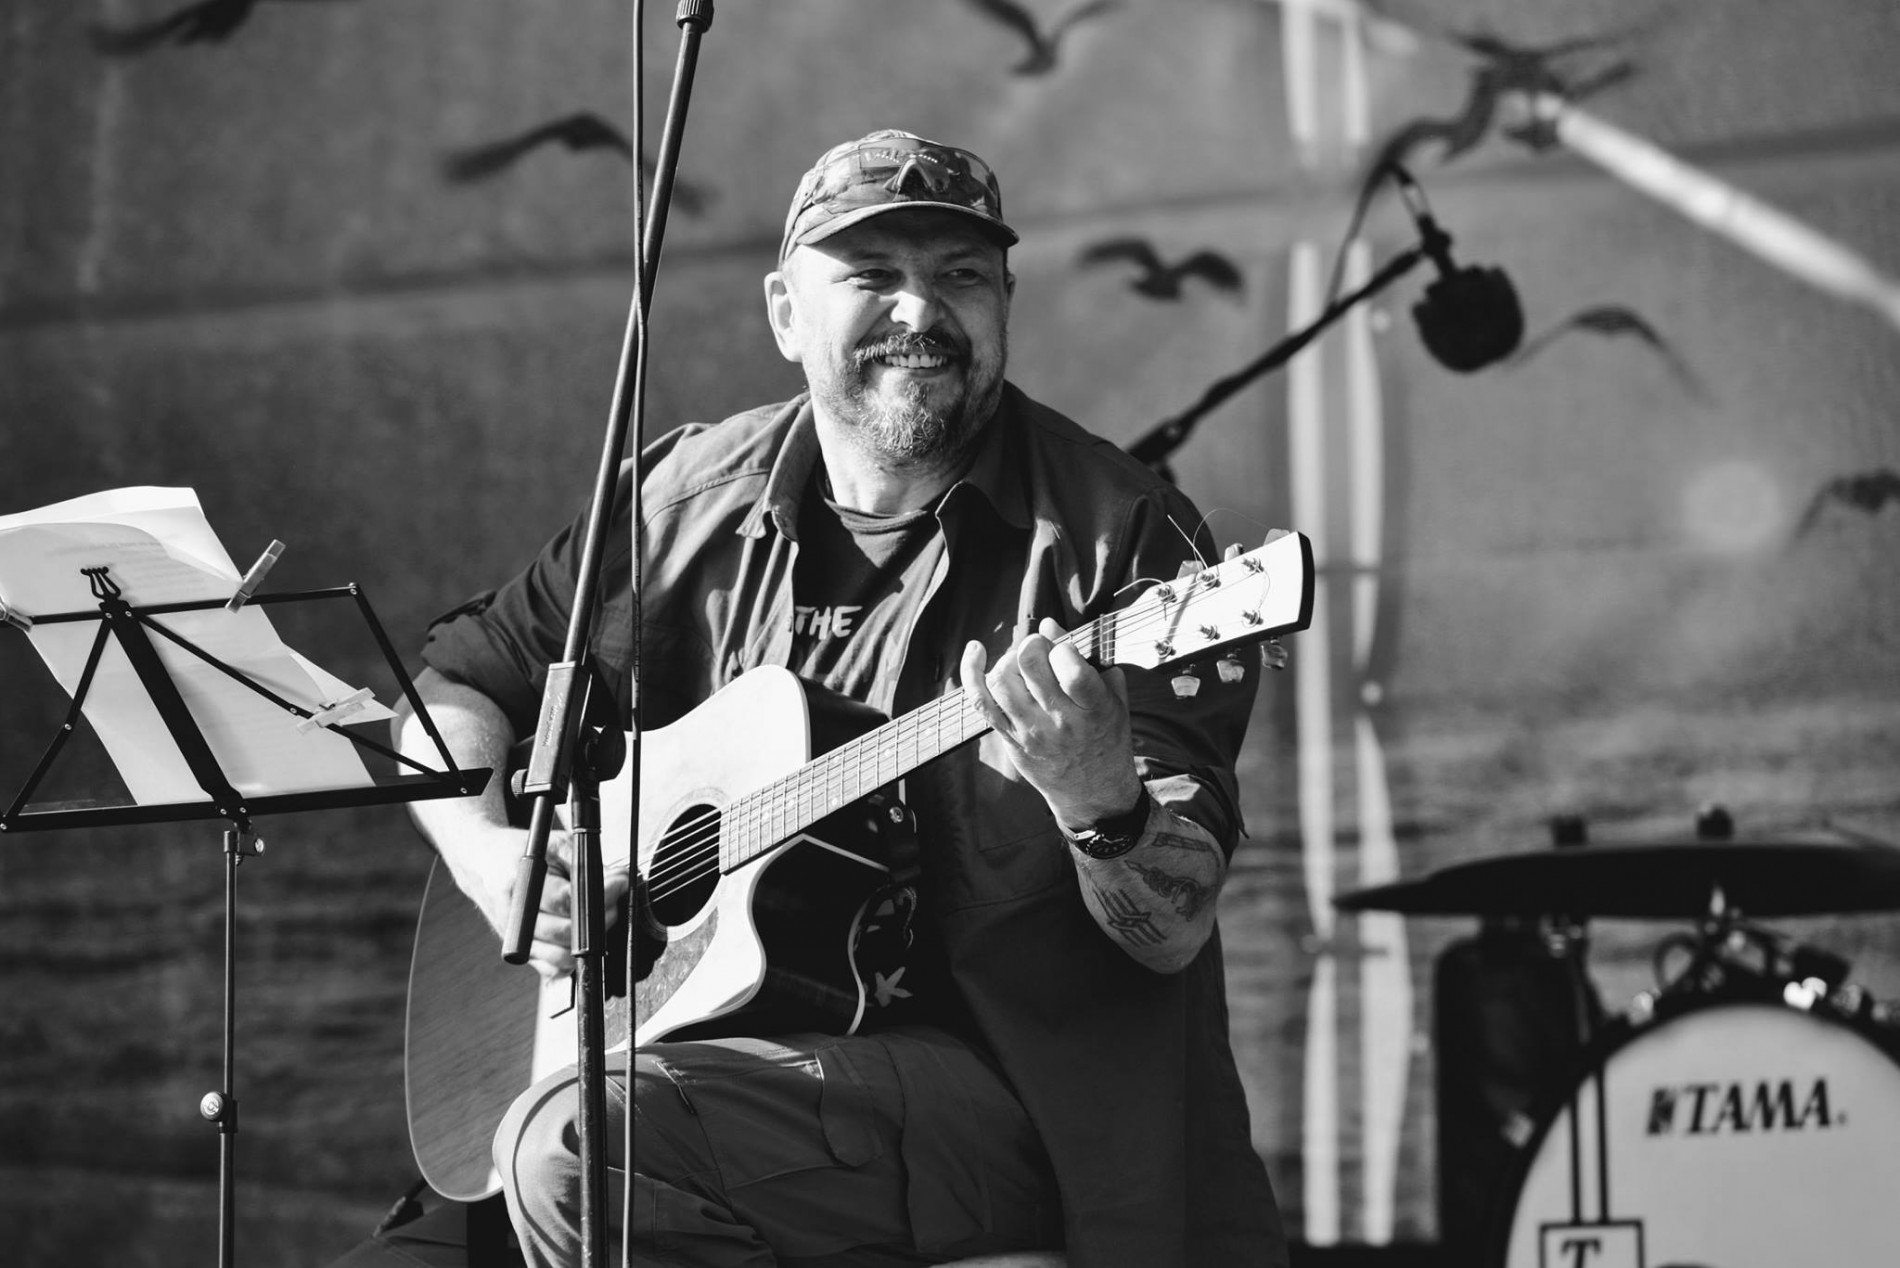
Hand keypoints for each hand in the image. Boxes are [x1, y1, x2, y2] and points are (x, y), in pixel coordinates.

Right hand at [467, 824, 631, 980]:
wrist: (483, 864)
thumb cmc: (521, 853)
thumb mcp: (553, 843)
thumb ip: (584, 862)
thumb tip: (618, 879)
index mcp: (520, 884)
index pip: (564, 900)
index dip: (599, 894)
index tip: (620, 883)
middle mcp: (514, 916)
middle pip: (565, 932)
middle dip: (599, 918)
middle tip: (612, 902)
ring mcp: (516, 939)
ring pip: (561, 957)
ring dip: (588, 941)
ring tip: (596, 918)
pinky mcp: (521, 953)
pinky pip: (553, 968)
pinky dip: (572, 957)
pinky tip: (578, 936)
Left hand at [960, 617, 1144, 829]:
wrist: (1091, 792)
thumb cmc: (1106, 738)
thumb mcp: (1113, 700)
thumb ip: (1088, 660)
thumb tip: (1049, 624)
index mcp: (1094, 710)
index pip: (1071, 668)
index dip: (1063, 647)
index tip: (1065, 651)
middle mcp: (1060, 722)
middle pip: (1030, 665)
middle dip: (1032, 644)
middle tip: (1039, 649)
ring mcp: (1031, 732)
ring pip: (1001, 679)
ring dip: (1009, 659)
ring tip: (1022, 663)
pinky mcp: (1010, 739)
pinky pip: (981, 702)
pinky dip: (971, 672)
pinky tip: (975, 650)